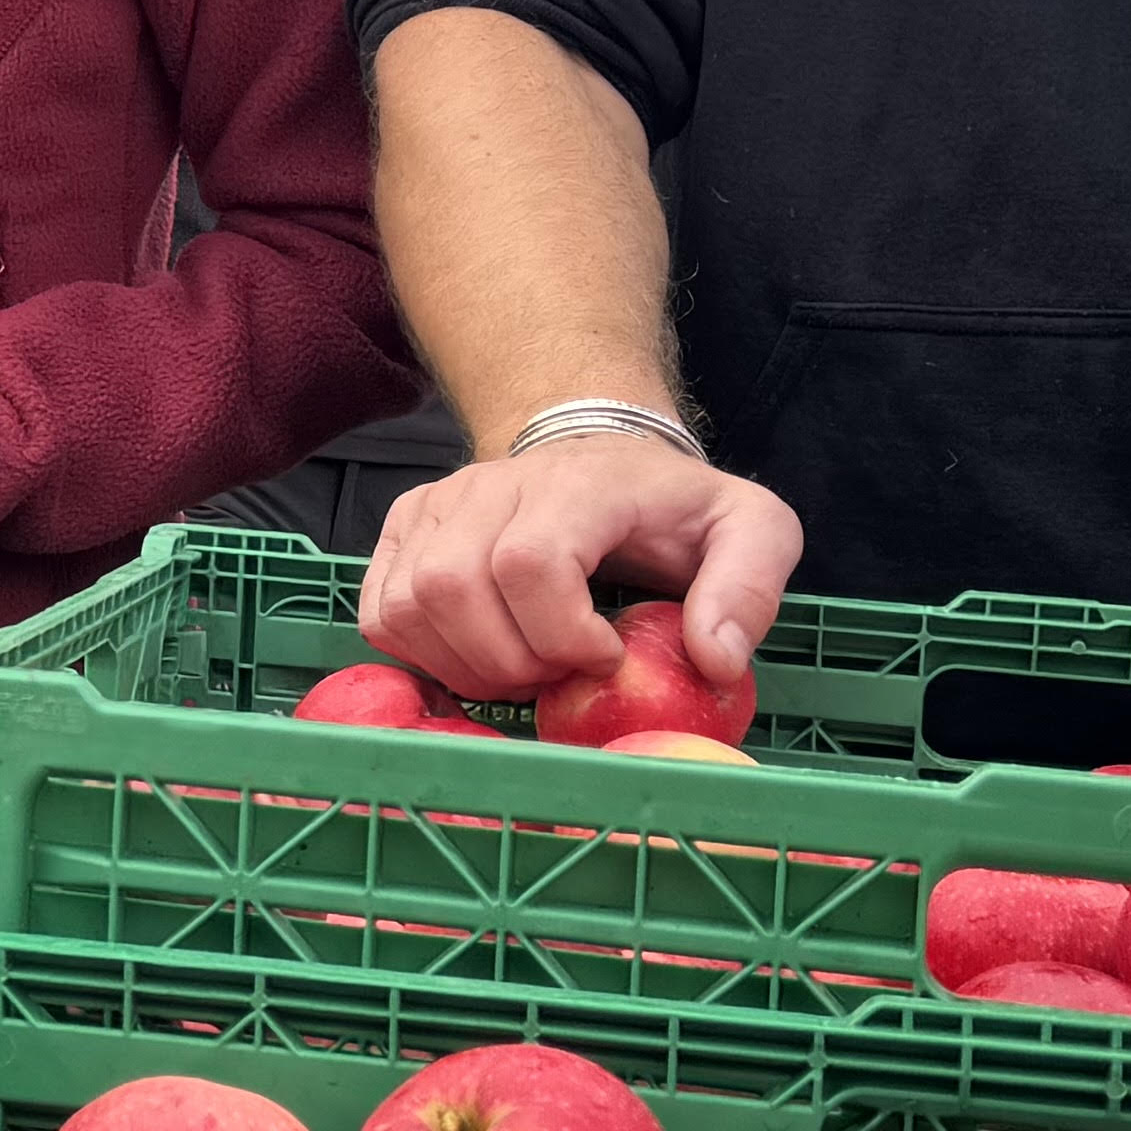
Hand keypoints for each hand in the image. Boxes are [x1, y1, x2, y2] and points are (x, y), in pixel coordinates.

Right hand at [352, 437, 797, 707]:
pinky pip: (380, 612)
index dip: (560, 634)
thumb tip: (714, 660)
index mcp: (577, 485)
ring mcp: (436, 505)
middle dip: (511, 662)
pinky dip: (422, 655)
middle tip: (558, 674)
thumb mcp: (750, 529)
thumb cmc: (671, 509)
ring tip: (522, 668)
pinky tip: (477, 656)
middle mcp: (490, 485)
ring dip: (465, 665)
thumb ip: (749, 587)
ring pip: (408, 605)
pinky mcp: (403, 529)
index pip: (529, 561)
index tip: (606, 657)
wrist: (602, 455)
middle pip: (455, 588)